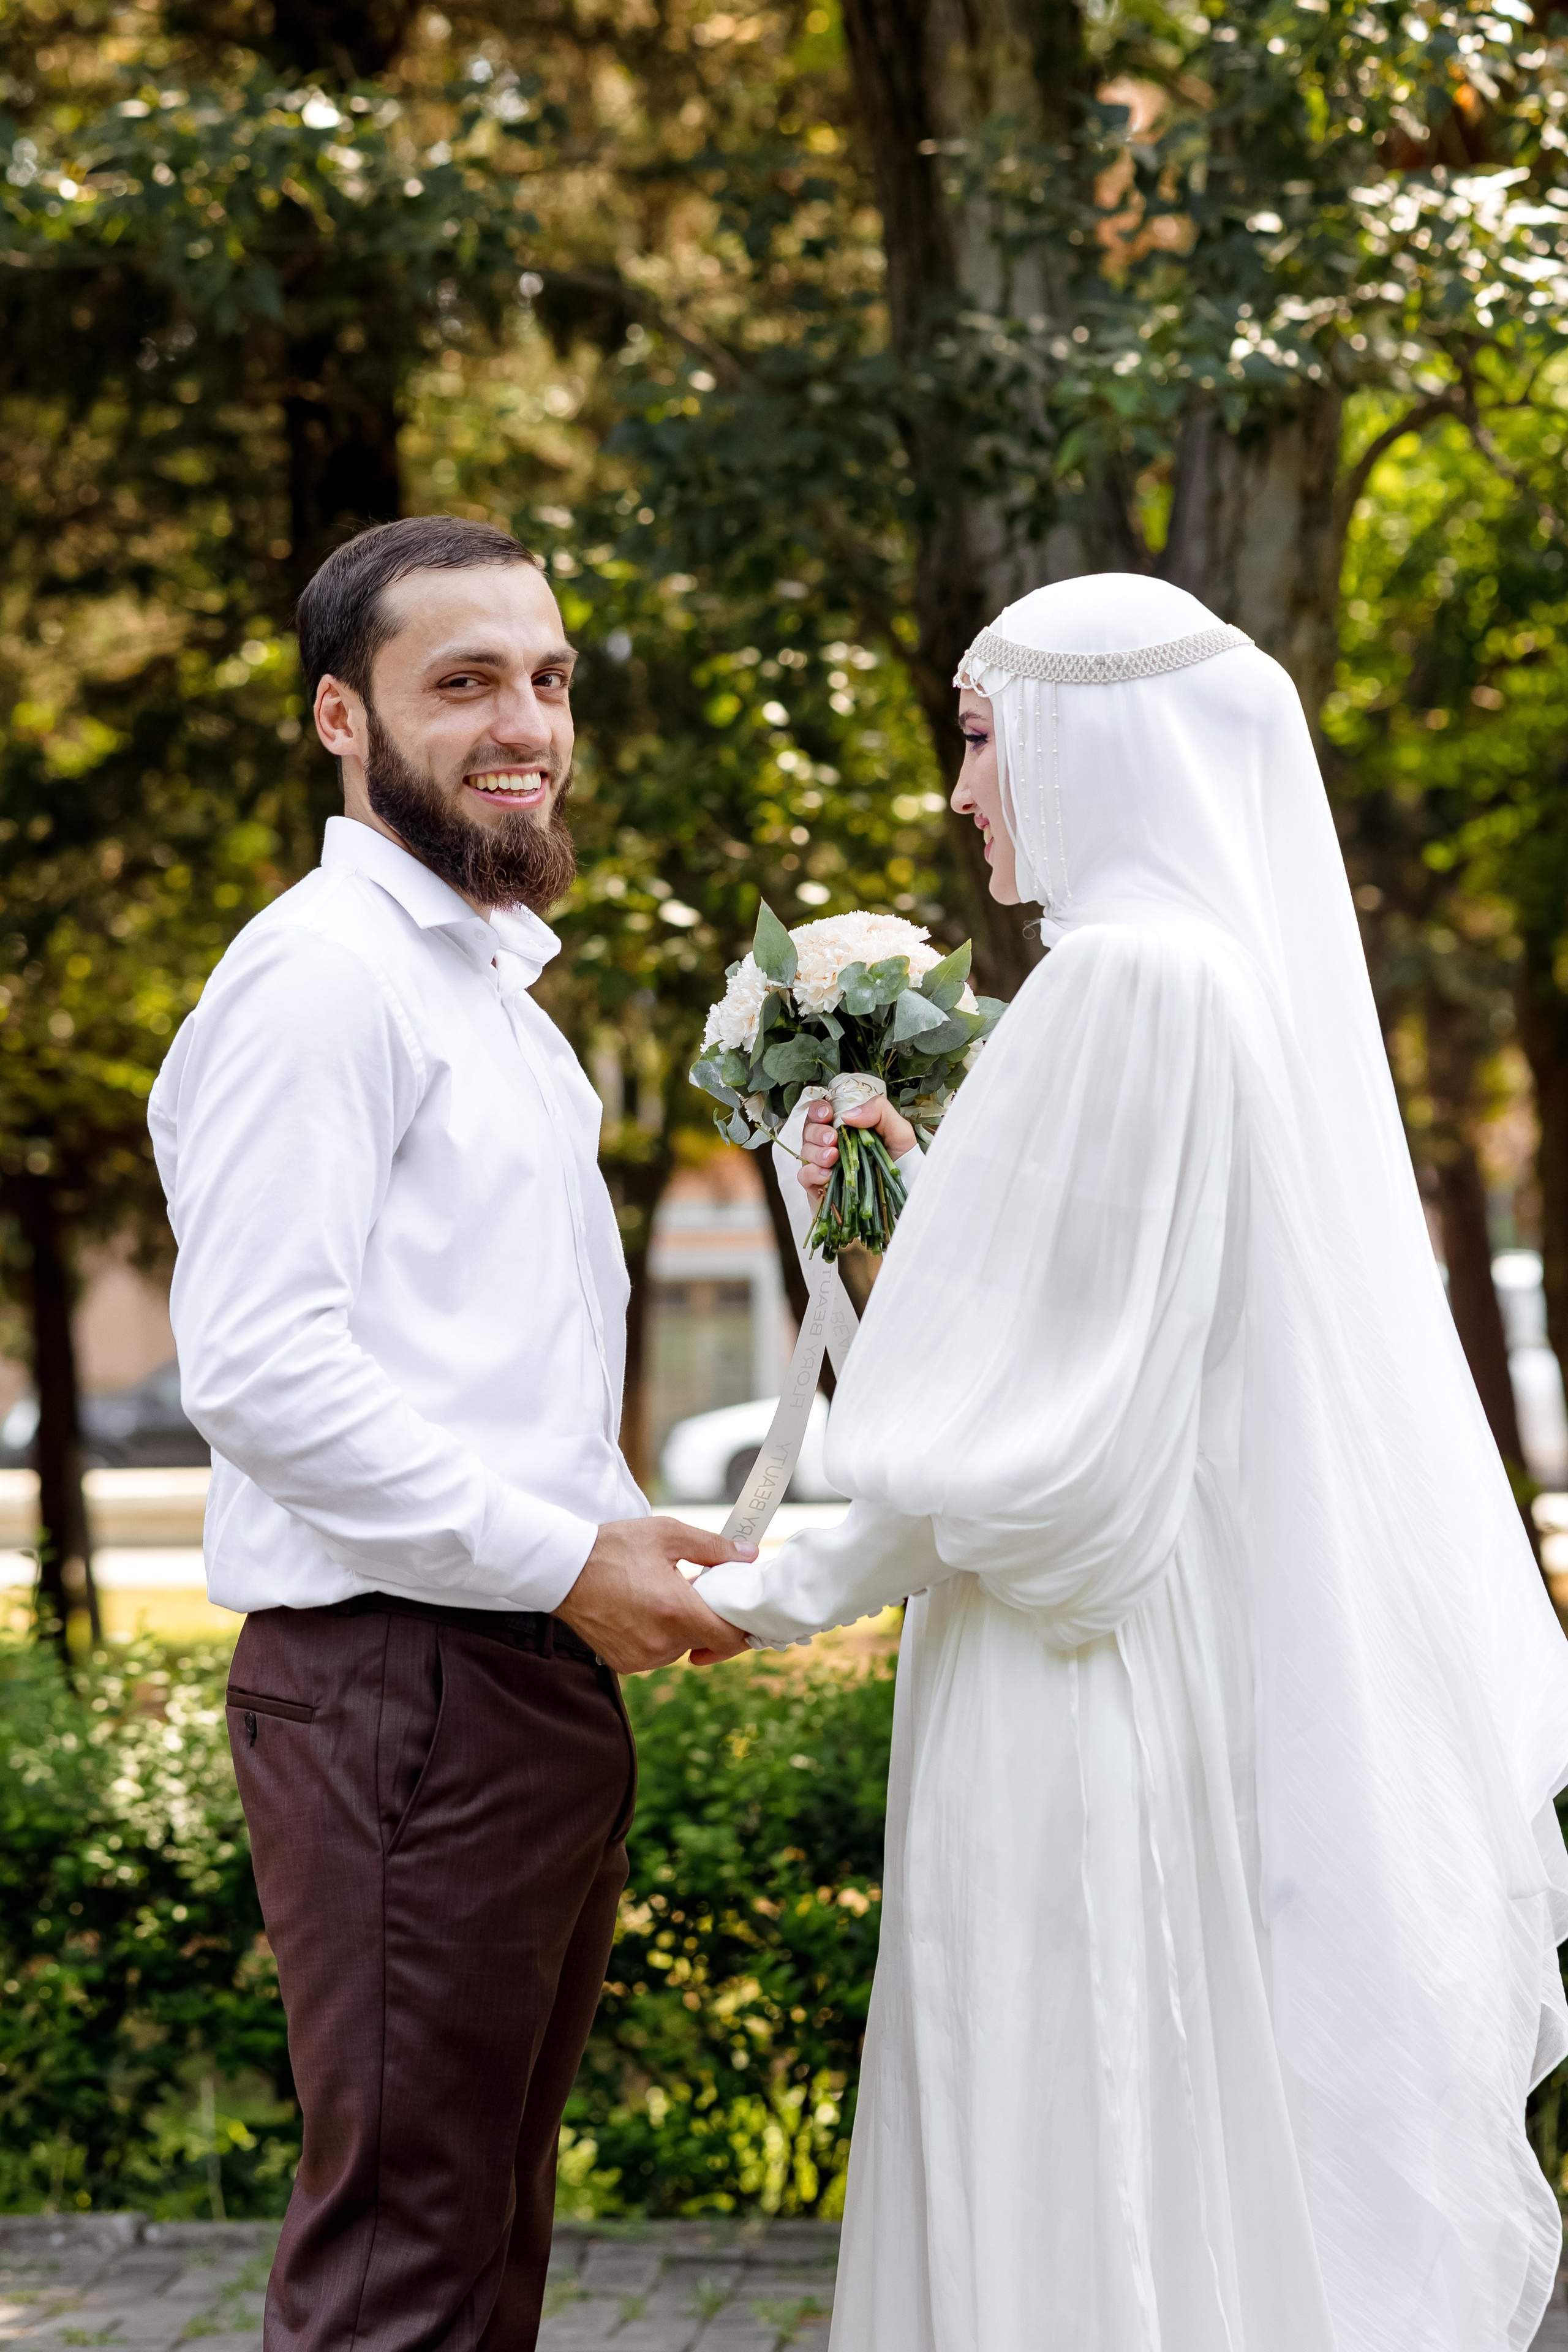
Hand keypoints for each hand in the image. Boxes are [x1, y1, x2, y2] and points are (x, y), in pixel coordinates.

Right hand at [556, 1516, 754, 1672]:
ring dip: (681, 1627)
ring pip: (681, 1648)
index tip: (740, 1610)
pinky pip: (657, 1654)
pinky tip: (643, 1610)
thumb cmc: (613, 1547)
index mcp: (677, 1611)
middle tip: (694, 1589)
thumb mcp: (667, 1534)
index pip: (729, 1637)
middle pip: (705, 1640)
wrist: (561, 1570)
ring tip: (662, 1597)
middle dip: (706, 1617)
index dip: (742, 1626)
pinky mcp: (625, 1664)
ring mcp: (642, 1658)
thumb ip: (713, 1547)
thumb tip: (748, 1555)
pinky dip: (658, 1636)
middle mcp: (661, 1642)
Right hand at [798, 1095, 918, 1207]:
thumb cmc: (901, 1164)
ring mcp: (824, 1165)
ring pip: (806, 1151)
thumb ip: (879, 1111)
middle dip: (817, 1132)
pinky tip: (827, 1174)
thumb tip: (848, 1115)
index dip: (819, 1110)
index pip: (822, 1112)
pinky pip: (804, 1175)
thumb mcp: (899, 1132)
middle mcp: (833, 1144)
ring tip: (832, 1158)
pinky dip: (812, 1172)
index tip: (827, 1114)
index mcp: (848, 1127)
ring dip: (816, 1152)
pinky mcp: (819, 1186)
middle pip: (809, 1129)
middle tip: (832, 1139)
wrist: (901, 1199)